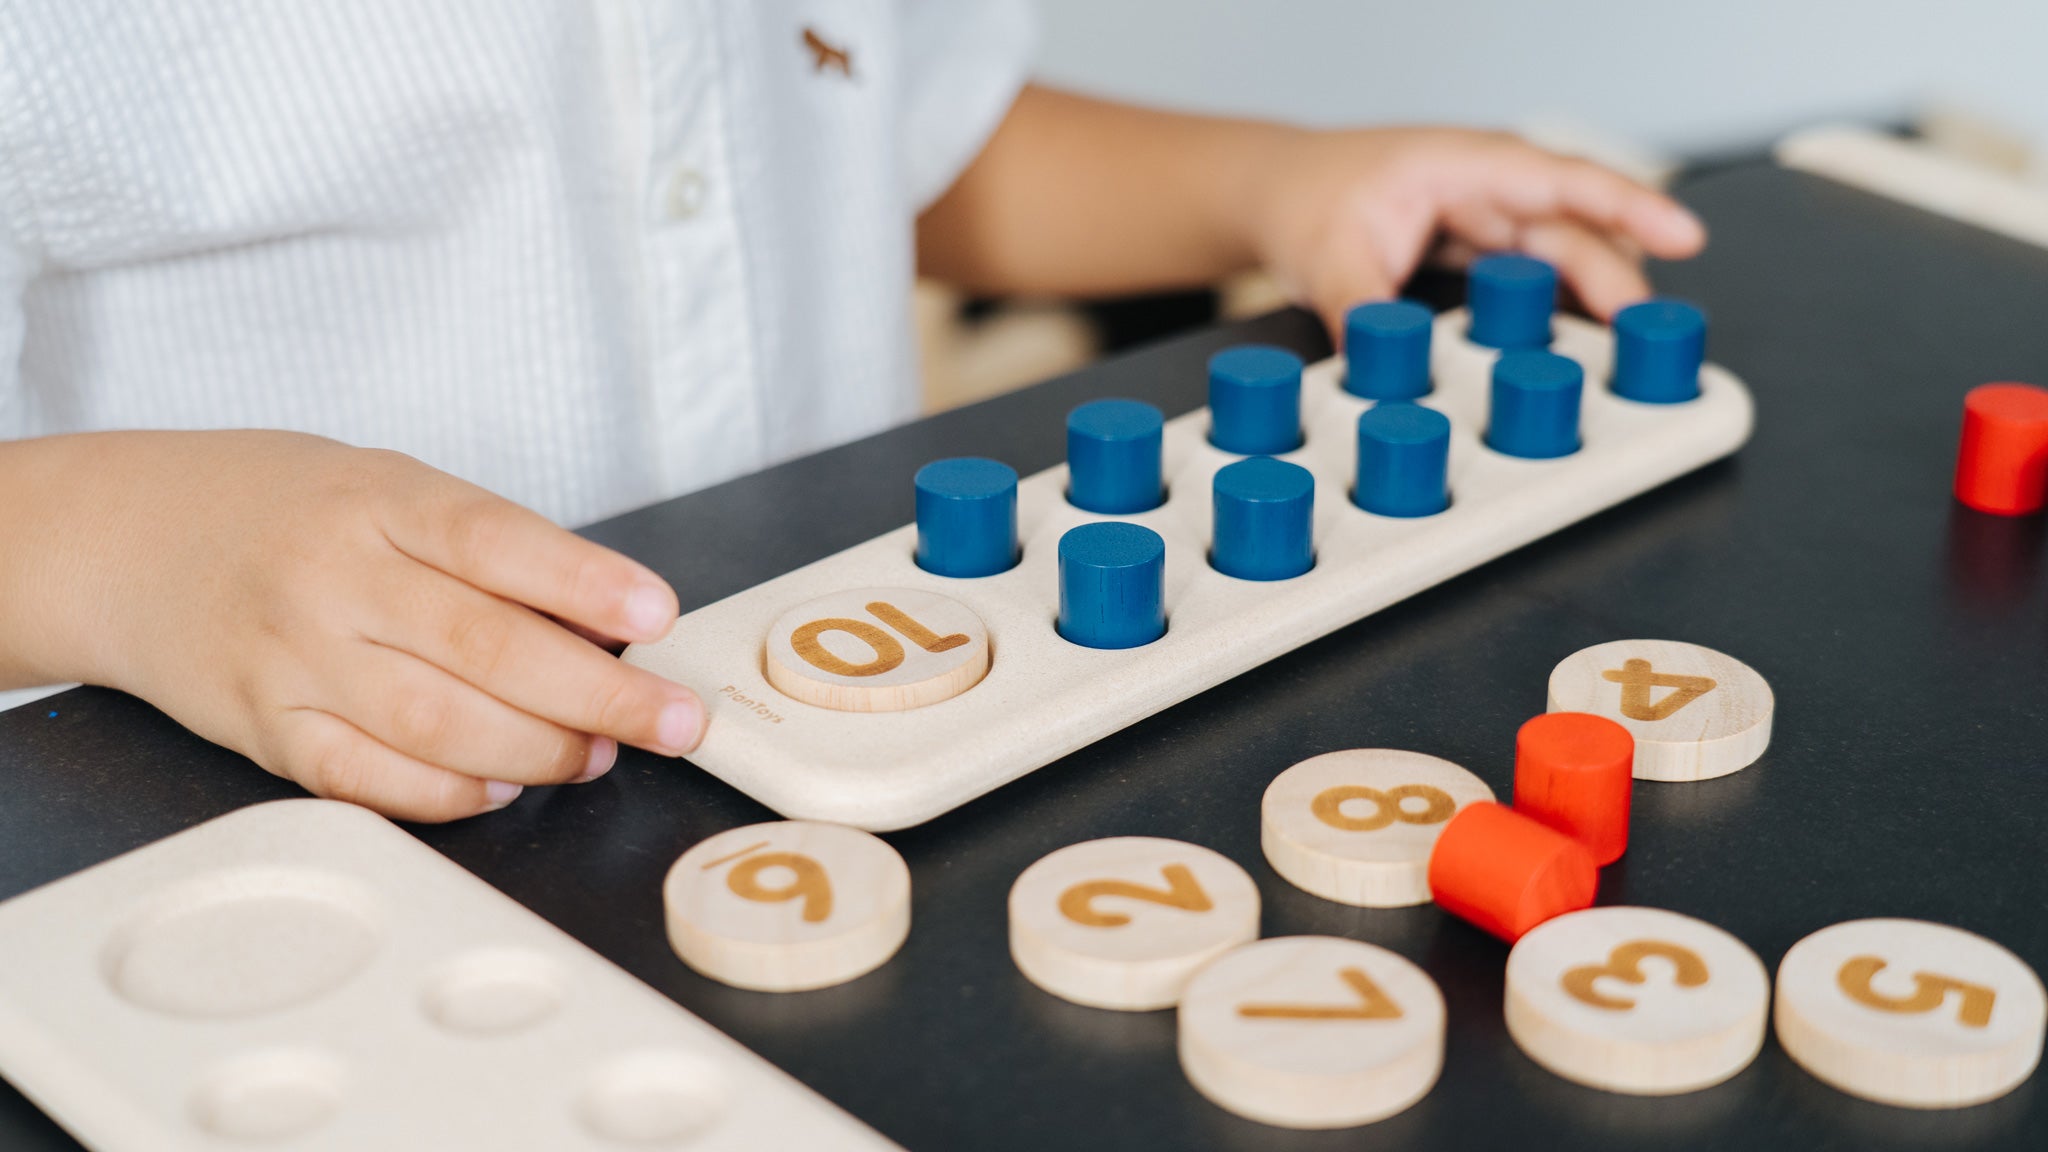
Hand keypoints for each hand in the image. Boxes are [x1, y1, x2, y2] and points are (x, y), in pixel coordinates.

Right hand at [14, 431, 700, 820]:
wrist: (127, 540)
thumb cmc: (288, 510)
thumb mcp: (389, 489)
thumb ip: (491, 550)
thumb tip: (610, 623)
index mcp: (377, 499)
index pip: (494, 540)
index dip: (584, 582)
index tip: (658, 615)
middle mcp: (333, 577)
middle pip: (483, 646)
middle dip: (598, 693)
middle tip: (675, 722)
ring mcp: (292, 657)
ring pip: (434, 722)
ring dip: (537, 750)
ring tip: (600, 753)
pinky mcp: (264, 728)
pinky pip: (366, 778)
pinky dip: (447, 792)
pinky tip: (503, 784)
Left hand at [1244, 127, 1706, 336]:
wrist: (1273, 198)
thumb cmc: (1304, 198)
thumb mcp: (1325, 257)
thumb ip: (1361, 312)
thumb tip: (1387, 366)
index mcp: (1461, 163)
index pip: (1561, 179)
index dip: (1628, 206)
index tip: (1681, 235)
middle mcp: (1486, 186)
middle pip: (1572, 230)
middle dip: (1618, 279)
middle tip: (1650, 337)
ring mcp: (1486, 220)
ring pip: (1559, 260)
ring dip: (1592, 302)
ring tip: (1627, 355)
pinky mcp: (1478, 254)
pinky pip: (1533, 282)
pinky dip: (1557, 314)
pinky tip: (1576, 352)